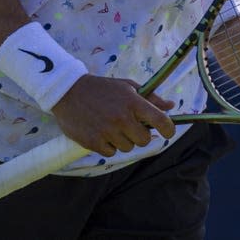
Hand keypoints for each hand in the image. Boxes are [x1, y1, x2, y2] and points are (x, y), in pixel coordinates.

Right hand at [51, 75, 174, 157]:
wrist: (69, 92)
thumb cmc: (102, 88)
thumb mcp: (126, 86)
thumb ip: (150, 97)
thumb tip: (171, 106)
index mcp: (132, 101)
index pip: (160, 120)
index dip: (168, 129)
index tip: (168, 132)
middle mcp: (122, 117)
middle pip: (144, 140)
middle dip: (140, 134)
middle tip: (129, 125)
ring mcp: (108, 131)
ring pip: (127, 147)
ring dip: (122, 140)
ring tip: (111, 126)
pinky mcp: (94, 142)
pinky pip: (111, 153)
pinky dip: (108, 146)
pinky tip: (101, 132)